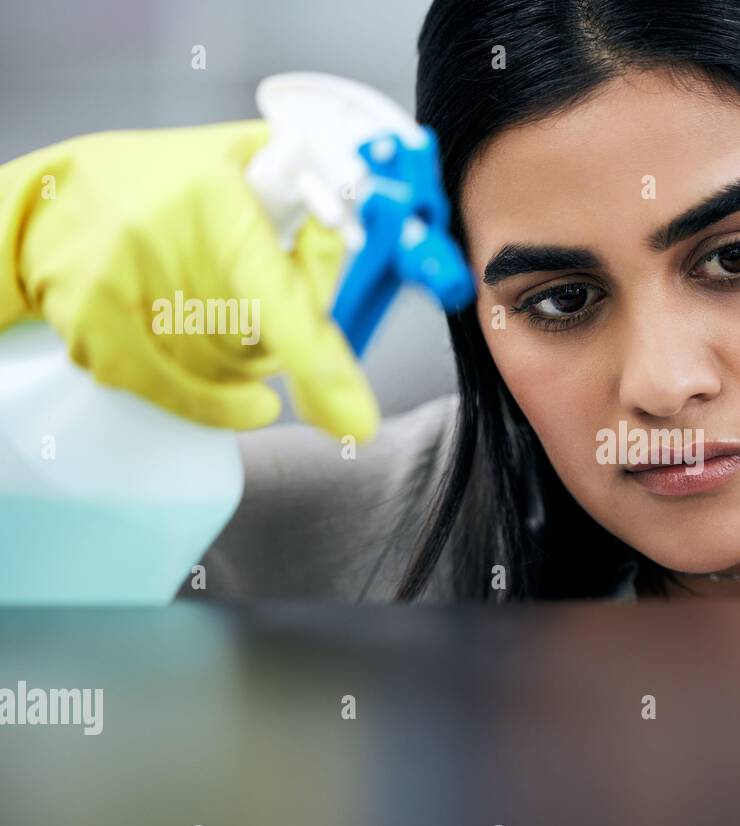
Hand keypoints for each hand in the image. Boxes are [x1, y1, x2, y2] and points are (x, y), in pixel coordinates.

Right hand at [0, 120, 378, 439]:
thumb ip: (306, 184)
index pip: (276, 295)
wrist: (51, 201)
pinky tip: (249, 403)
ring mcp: (120, 289)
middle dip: (286, 337)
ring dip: (249, 364)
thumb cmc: (162, 183)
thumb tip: (348, 227)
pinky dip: (217, 406)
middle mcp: (162, 242)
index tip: (355, 421)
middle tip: (275, 305)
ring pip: (225, 370)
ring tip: (234, 318)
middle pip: (261, 342)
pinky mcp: (92, 329)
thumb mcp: (239, 156)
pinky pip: (175, 392)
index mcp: (215, 200)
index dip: (317, 359)